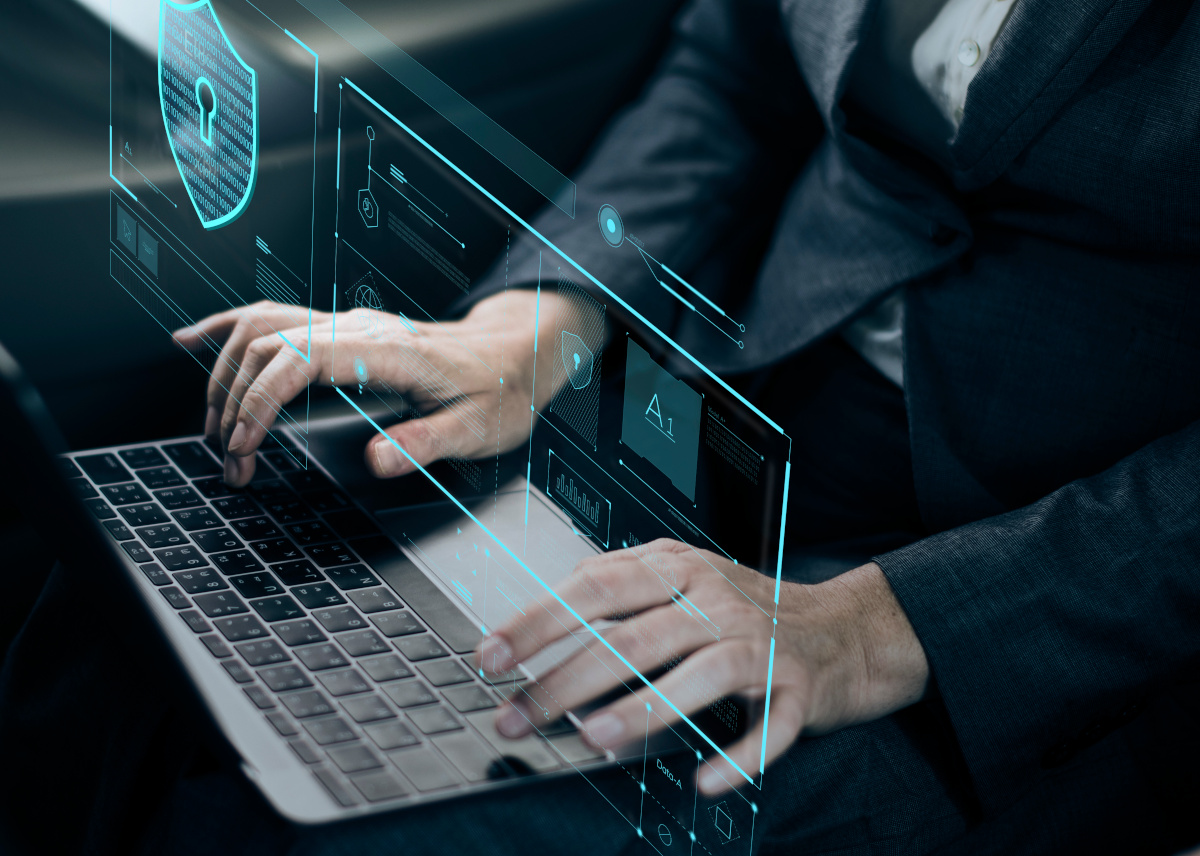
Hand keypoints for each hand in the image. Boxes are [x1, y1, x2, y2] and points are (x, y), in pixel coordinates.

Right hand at [171, 290, 593, 484]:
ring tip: (213, 427)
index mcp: (389, 351)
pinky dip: (228, 329)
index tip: (244, 445)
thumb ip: (428, 443)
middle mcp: (361, 328)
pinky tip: (196, 341)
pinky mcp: (343, 331)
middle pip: (267, 345)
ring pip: (261, 328)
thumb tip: (378, 461)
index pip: (299, 359)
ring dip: (225, 375)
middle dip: (233, 402)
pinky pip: (273, 317)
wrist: (517, 356)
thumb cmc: (499, 392)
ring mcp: (349, 324)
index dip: (259, 400)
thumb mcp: (477, 428)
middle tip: (230, 460)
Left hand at [477, 540, 928, 795]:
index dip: (539, 621)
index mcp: (676, 568)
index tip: (492, 656)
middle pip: (632, 636)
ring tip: (592, 739)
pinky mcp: (800, 687)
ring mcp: (759, 641)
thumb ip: (618, 598)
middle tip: (519, 714)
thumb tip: (538, 638)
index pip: (595, 587)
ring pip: (697, 674)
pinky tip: (703, 779)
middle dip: (566, 679)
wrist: (842, 628)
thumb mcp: (680, 584)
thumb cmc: (743, 611)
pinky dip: (738, 756)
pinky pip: (770, 726)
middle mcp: (714, 598)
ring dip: (641, 709)